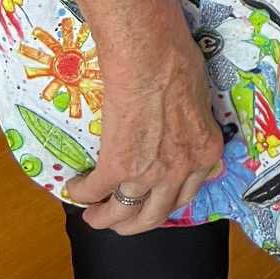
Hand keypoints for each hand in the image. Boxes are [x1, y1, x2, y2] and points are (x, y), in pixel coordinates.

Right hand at [64, 29, 222, 234]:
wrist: (152, 55)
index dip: (167, 202)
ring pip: (124, 213)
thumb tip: (182, 122)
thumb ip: (192, 123)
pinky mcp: (117, 167)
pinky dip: (81, 193)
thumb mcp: (200, 100)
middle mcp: (181, 170)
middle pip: (155, 214)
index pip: (187, 193)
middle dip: (135, 223)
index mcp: (205, 153)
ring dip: (105, 218)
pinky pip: (94, 190)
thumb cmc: (179, 62)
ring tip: (93, 216)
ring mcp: (149, 173)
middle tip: (121, 221)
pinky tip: (74, 188)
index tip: (154, 202)